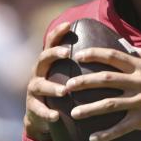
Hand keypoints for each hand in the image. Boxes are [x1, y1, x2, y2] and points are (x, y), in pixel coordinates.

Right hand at [24, 21, 71, 139]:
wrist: (41, 115)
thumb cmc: (61, 90)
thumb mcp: (67, 74)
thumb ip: (80, 63)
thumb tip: (107, 48)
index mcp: (48, 63)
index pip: (51, 43)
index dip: (58, 33)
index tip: (68, 24)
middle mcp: (38, 73)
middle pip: (43, 59)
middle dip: (54, 54)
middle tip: (68, 53)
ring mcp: (33, 89)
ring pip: (39, 85)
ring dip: (52, 87)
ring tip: (64, 91)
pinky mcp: (32, 107)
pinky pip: (39, 109)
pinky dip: (47, 113)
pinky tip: (56, 116)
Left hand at [65, 46, 140, 140]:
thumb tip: (127, 45)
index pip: (114, 57)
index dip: (95, 54)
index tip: (79, 56)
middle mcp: (139, 82)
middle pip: (107, 79)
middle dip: (85, 81)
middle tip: (68, 85)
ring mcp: (140, 101)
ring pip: (110, 104)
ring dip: (90, 108)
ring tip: (74, 113)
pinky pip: (121, 128)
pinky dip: (107, 134)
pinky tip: (92, 139)